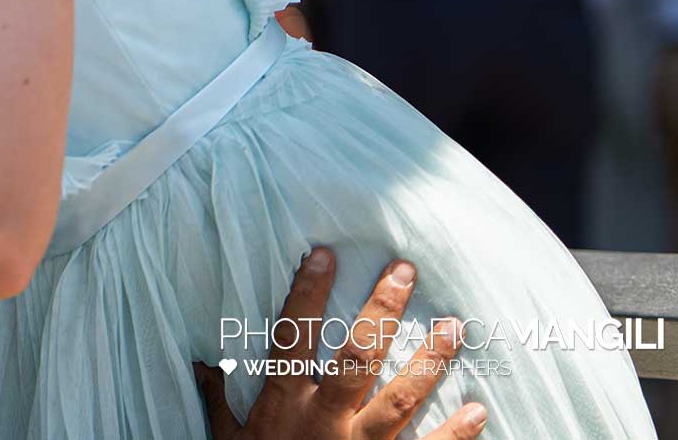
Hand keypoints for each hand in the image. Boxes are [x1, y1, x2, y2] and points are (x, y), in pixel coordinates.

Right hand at [195, 247, 488, 439]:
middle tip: (404, 273)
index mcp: (285, 405)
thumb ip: (219, 400)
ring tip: (453, 327)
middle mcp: (324, 421)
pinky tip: (477, 410)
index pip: (293, 338)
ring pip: (399, 400)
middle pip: (356, 357)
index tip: (324, 255)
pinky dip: (455, 433)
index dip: (307, 294)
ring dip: (429, 362)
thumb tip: (201, 362)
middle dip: (381, 312)